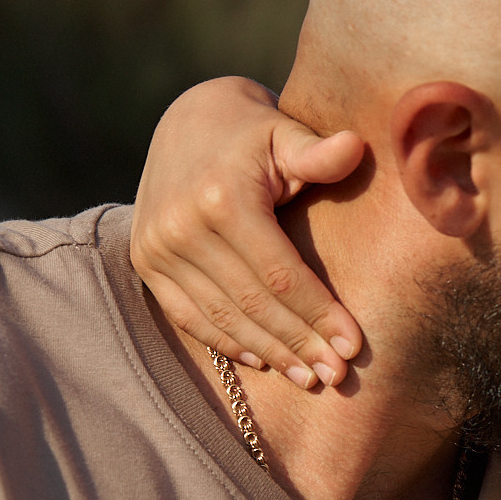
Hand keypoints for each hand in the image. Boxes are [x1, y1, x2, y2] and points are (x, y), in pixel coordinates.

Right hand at [131, 77, 367, 386]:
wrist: (190, 122)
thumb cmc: (255, 133)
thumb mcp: (287, 133)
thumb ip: (317, 151)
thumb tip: (354, 147)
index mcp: (223, 198)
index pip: (281, 275)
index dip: (319, 315)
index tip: (354, 346)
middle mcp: (181, 226)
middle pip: (252, 304)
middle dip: (299, 344)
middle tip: (338, 375)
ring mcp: (157, 247)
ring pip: (222, 317)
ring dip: (269, 353)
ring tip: (309, 378)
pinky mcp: (146, 261)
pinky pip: (188, 315)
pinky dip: (226, 341)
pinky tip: (263, 361)